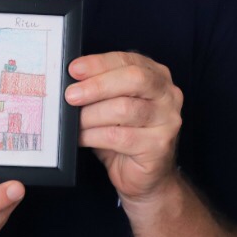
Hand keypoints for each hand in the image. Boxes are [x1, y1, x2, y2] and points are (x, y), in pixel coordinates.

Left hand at [67, 51, 182, 203]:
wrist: (145, 176)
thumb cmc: (124, 135)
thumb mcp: (110, 105)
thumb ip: (98, 88)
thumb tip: (69, 80)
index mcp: (155, 76)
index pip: (127, 60)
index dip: (98, 63)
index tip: (73, 69)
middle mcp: (167, 94)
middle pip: (133, 79)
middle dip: (97, 85)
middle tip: (71, 95)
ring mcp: (168, 120)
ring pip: (124, 108)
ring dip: (91, 115)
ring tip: (74, 122)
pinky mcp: (160, 146)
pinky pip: (120, 137)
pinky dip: (94, 136)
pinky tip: (82, 138)